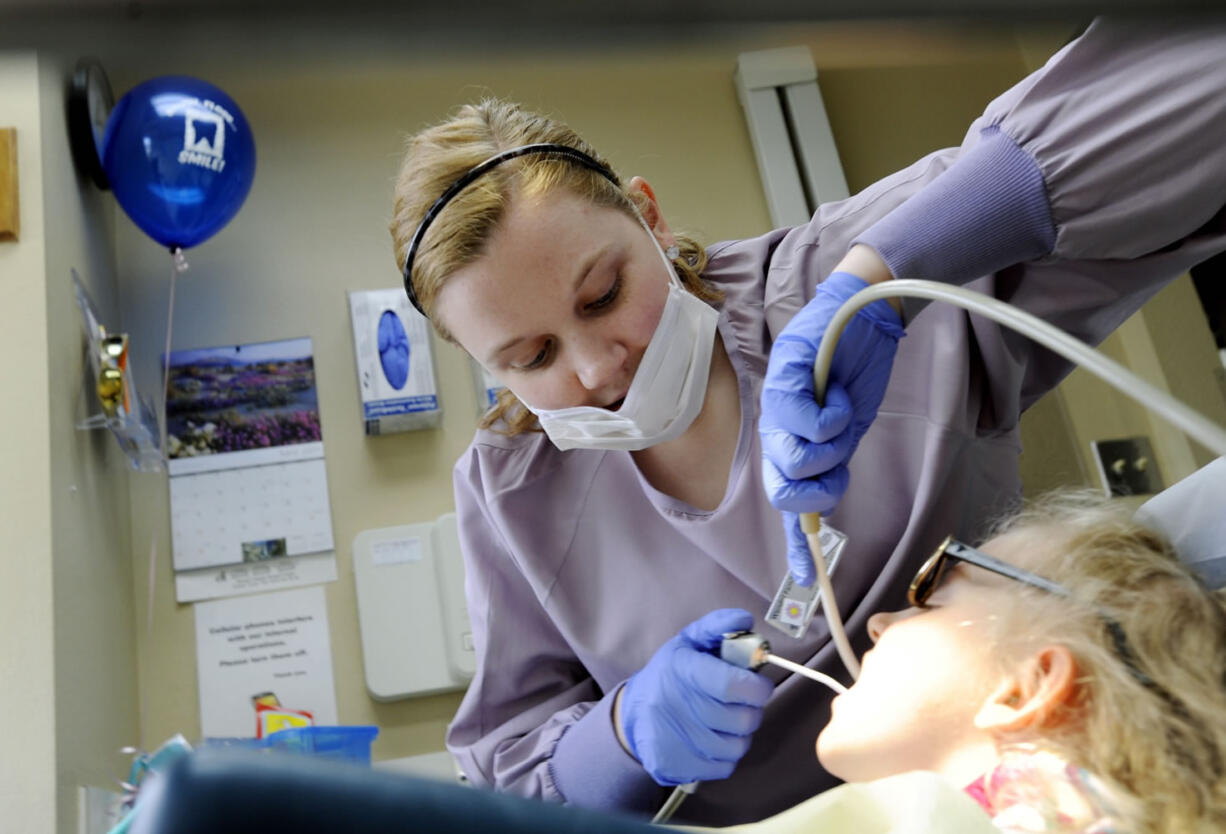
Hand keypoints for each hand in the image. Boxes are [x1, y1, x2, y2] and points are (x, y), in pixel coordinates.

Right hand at [619, 609, 773, 785]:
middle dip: (750, 709)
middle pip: (742, 719)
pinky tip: (712, 738)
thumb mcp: (689, 641)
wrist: (633, 712)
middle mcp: (676, 706)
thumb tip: (744, 619)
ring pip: (738, 745)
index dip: (757, 688)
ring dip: (739, 733)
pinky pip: (725, 766)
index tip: (758, 685)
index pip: (733, 685)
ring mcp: (674, 739)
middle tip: (740, 702)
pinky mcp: (675, 766)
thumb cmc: (670, 674)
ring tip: (725, 720)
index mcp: (682, 669)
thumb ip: (718, 626)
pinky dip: (726, 754)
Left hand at [760, 270, 903, 584]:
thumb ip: (830, 462)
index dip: (795, 541)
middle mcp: (775, 425)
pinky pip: (803, 420)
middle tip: (837, 463)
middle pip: (783, 488)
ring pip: (794, 458)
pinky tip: (837, 399)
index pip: (784, 499)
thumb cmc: (856, 371)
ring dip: (829, 448)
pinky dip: (828, 418)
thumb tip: (822, 505)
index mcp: (787, 441)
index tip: (806, 576)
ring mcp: (778, 399)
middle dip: (815, 489)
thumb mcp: (846, 430)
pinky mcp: (787, 373)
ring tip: (840, 417)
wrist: (869, 314)